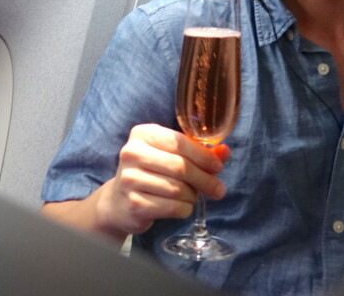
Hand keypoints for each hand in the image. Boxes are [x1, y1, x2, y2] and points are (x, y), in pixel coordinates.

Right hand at [96, 124, 230, 236]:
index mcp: (142, 134)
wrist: (118, 201)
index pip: (180, 142)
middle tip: (218, 190)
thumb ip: (197, 152)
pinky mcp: (133, 203)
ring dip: (193, 196)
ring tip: (192, 196)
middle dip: (205, 180)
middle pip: (181, 167)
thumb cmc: (150, 173)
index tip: (217, 167)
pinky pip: (172, 207)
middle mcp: (132, 153)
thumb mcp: (170, 155)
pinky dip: (184, 209)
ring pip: (178, 189)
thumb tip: (225, 152)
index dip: (203, 156)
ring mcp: (130, 179)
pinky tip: (182, 206)